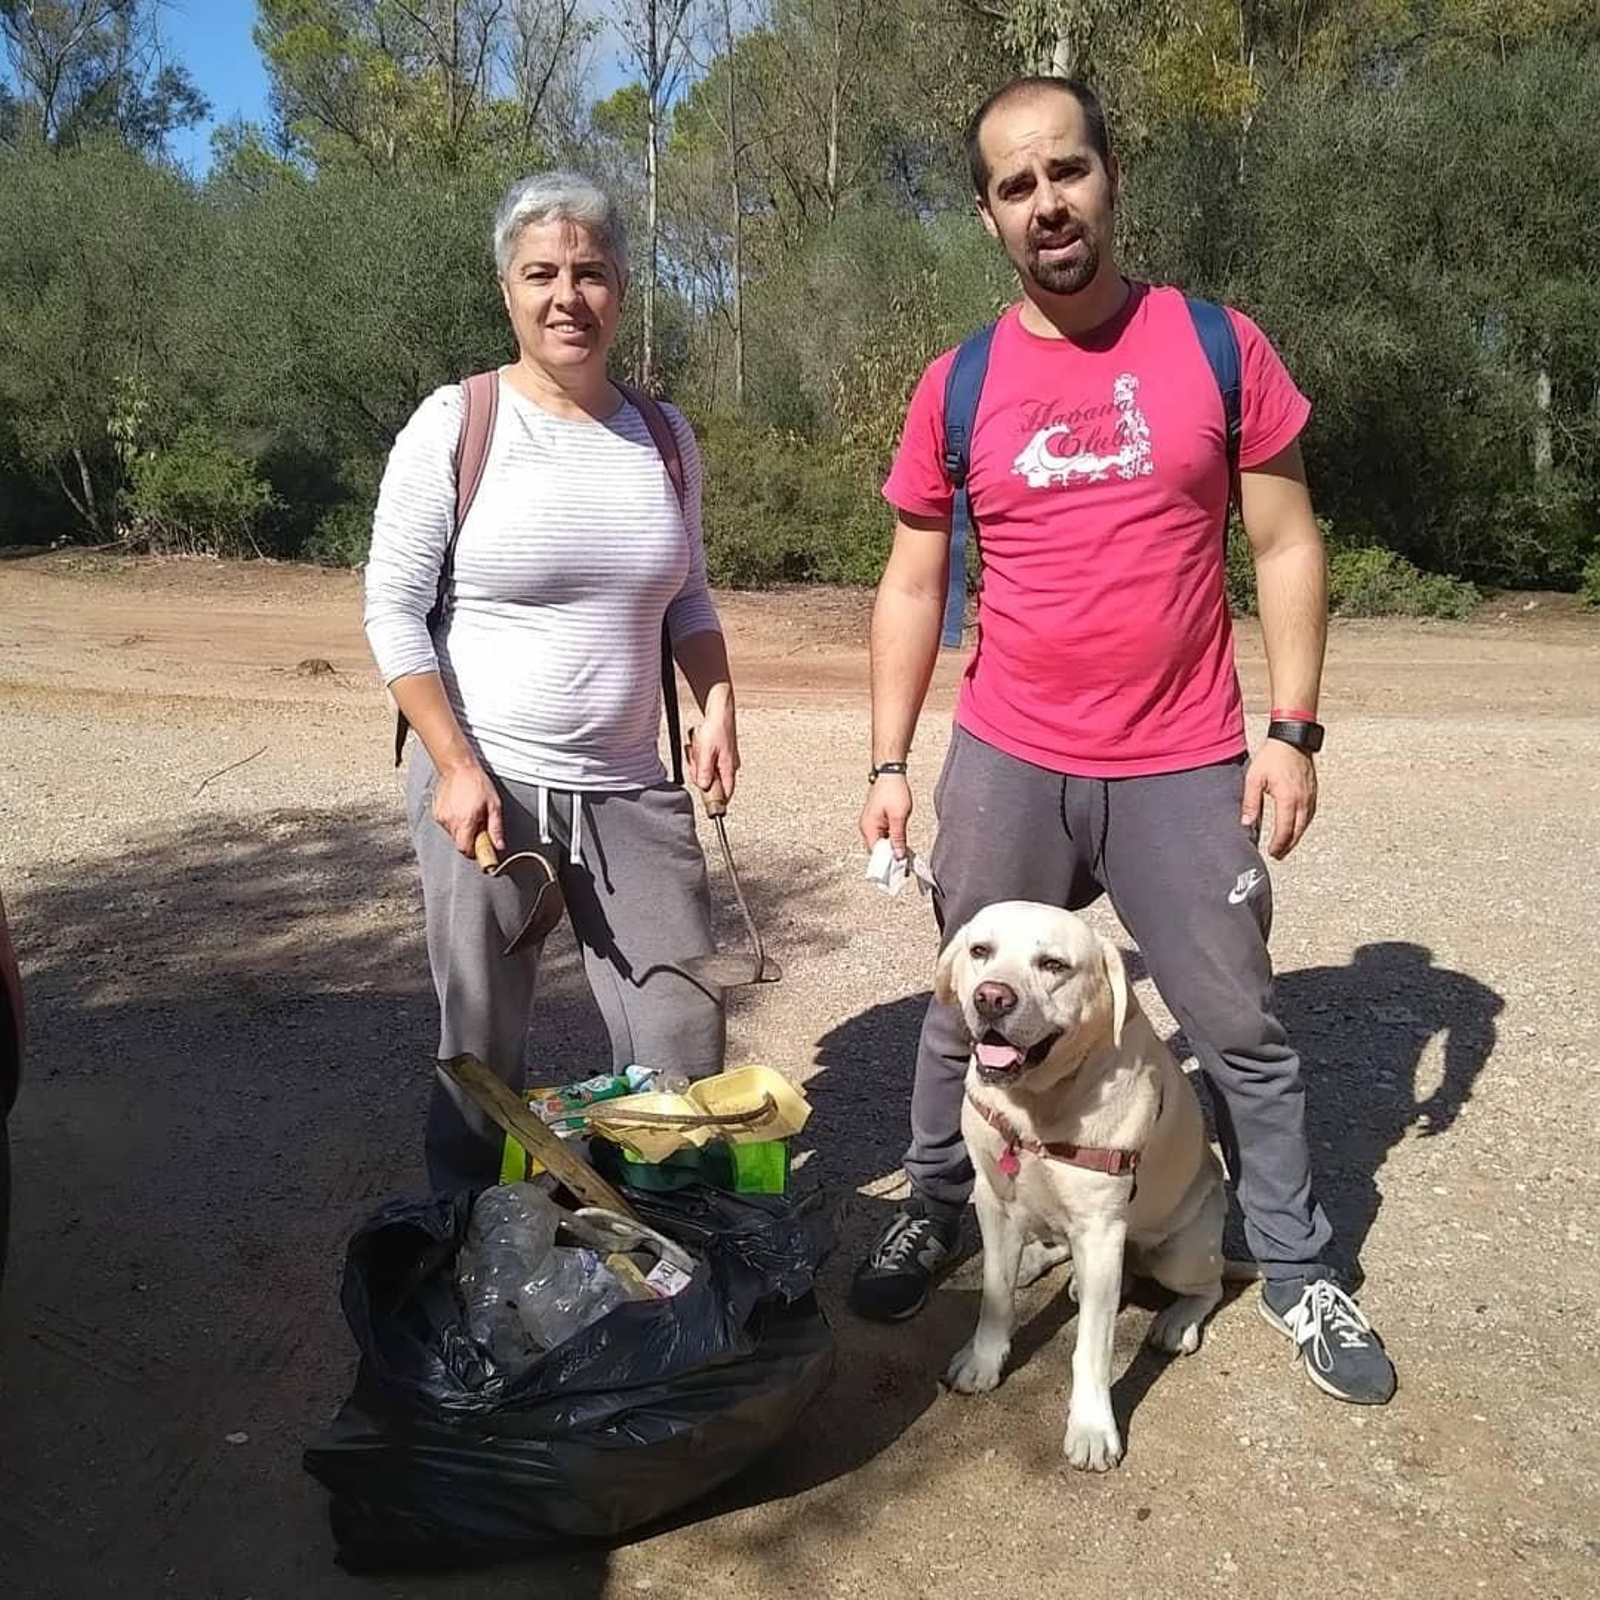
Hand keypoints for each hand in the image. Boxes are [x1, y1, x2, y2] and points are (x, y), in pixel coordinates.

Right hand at [433, 760, 502, 856]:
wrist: (458, 767)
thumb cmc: (477, 783)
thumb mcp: (494, 805)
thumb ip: (496, 828)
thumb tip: (499, 845)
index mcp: (465, 821)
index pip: (465, 849)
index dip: (474, 852)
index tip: (482, 849)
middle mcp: (450, 821)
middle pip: (459, 843)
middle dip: (470, 839)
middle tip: (479, 825)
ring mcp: (441, 817)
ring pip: (453, 834)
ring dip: (462, 829)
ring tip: (470, 813)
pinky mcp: (436, 812)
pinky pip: (447, 825)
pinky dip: (455, 821)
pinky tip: (461, 809)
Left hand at [688, 711, 738, 801]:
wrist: (720, 710)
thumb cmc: (716, 727)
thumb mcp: (706, 752)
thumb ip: (704, 772)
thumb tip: (703, 787)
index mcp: (729, 768)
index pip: (726, 793)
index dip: (715, 799)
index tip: (705, 798)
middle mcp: (730, 765)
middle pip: (712, 781)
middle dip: (699, 772)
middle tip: (696, 758)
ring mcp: (725, 758)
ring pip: (708, 769)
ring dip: (698, 760)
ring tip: (698, 747)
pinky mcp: (720, 751)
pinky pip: (707, 759)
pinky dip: (700, 753)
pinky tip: (699, 744)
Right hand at [860, 775, 912, 858]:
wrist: (890, 773)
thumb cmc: (893, 790)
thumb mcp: (899, 816)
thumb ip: (898, 837)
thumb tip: (898, 855)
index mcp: (869, 828)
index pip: (876, 853)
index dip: (888, 861)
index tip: (900, 867)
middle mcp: (866, 827)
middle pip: (877, 849)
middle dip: (891, 855)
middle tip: (905, 861)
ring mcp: (870, 823)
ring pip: (881, 842)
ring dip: (892, 846)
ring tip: (905, 850)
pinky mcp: (876, 819)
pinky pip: (882, 834)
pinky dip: (891, 838)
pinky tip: (901, 838)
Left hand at [1242, 740, 1316, 858]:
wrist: (1292, 739)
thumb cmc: (1273, 756)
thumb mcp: (1254, 778)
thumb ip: (1251, 802)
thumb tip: (1247, 823)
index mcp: (1288, 799)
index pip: (1285, 830)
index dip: (1278, 844)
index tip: (1272, 852)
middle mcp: (1303, 800)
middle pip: (1298, 831)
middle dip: (1288, 845)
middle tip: (1278, 855)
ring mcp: (1310, 796)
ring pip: (1306, 824)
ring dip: (1296, 836)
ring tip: (1286, 845)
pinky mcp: (1313, 791)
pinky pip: (1310, 814)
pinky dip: (1303, 825)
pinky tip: (1296, 827)